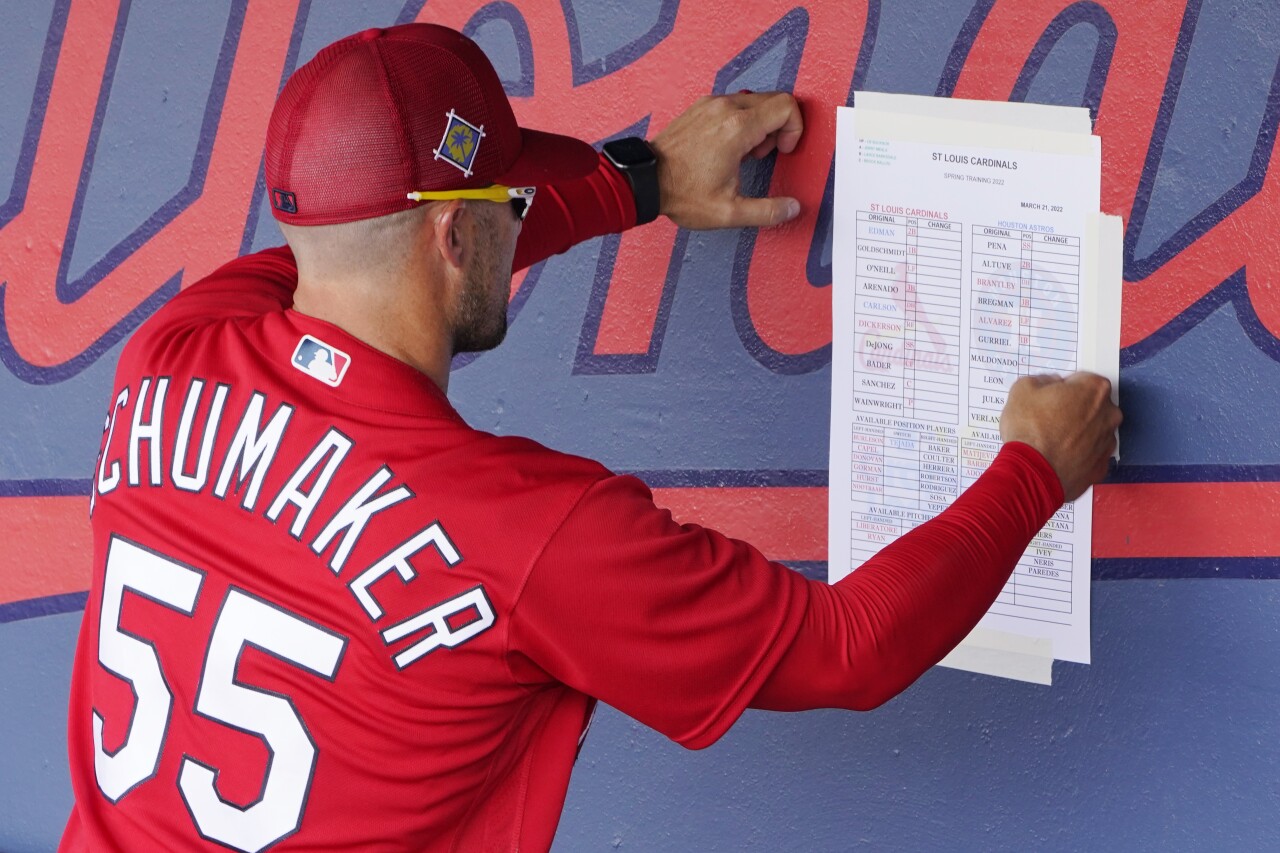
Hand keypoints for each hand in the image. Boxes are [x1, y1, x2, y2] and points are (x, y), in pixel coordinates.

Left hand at [650, 92, 803, 229]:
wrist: (645, 181)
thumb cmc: (681, 193)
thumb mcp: (729, 212)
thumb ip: (767, 211)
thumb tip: (792, 208)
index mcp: (737, 128)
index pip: (787, 106)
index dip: (794, 129)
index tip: (782, 150)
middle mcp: (725, 108)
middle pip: (774, 100)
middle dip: (779, 127)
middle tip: (763, 155)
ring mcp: (711, 104)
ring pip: (754, 101)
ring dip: (760, 124)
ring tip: (745, 153)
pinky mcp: (701, 107)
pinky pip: (734, 104)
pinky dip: (742, 120)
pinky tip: (729, 147)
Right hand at [999, 372, 1121, 501]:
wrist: (1031, 472)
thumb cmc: (1030, 431)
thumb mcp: (1022, 389)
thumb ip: (1041, 380)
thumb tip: (1047, 385)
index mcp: (1094, 389)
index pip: (1082, 379)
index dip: (1063, 387)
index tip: (1051, 396)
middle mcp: (1109, 414)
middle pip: (1092, 405)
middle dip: (1074, 409)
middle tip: (1049, 418)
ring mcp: (1107, 442)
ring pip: (1093, 431)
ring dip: (1077, 432)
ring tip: (1051, 440)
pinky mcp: (1100, 466)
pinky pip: (1090, 455)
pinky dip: (1077, 454)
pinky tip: (1057, 456)